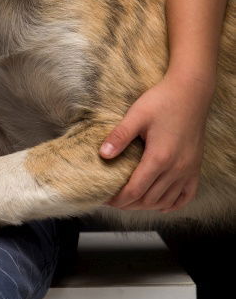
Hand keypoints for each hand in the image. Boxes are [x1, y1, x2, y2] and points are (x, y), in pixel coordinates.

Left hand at [99, 72, 213, 211]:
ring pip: (166, 201)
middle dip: (129, 204)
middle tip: (114, 200)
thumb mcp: (137, 115)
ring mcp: (188, 170)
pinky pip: (186, 196)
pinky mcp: (195, 167)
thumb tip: (103, 154)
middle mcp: (176, 169)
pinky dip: (172, 204)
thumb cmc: (162, 100)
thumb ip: (120, 136)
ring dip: (147, 206)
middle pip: (149, 200)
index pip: (135, 190)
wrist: (190, 92)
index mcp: (159, 158)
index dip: (118, 199)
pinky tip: (160, 204)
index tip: (106, 199)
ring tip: (131, 202)